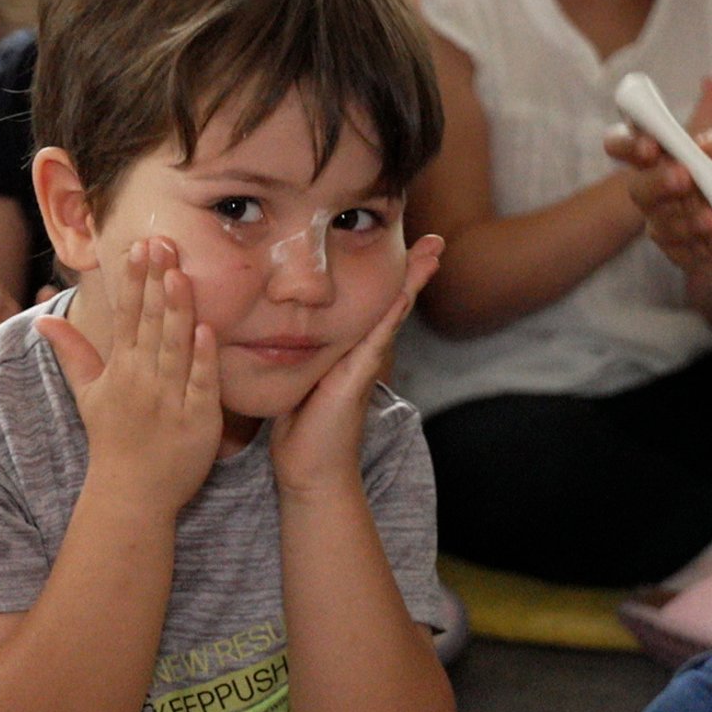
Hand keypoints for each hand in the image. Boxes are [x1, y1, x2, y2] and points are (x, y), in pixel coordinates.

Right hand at [38, 239, 220, 515]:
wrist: (131, 494)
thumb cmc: (112, 440)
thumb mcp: (87, 394)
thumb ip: (72, 352)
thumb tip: (45, 319)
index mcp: (120, 369)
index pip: (127, 316)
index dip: (133, 280)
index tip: (138, 246)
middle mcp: (142, 380)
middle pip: (150, 323)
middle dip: (155, 281)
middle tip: (161, 241)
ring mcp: (169, 400)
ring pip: (174, 347)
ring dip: (176, 309)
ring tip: (178, 273)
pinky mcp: (197, 420)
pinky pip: (201, 383)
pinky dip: (203, 357)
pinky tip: (206, 328)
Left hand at [270, 235, 443, 493]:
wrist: (310, 471)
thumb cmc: (300, 428)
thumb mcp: (298, 378)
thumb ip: (295, 355)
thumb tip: (275, 329)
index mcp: (348, 349)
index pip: (370, 304)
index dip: (387, 276)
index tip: (405, 246)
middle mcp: (362, 352)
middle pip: (391, 302)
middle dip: (414, 271)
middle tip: (436, 240)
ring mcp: (364, 364)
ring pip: (391, 313)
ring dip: (413, 282)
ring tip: (434, 253)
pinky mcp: (358, 378)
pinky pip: (377, 338)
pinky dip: (392, 313)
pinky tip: (405, 291)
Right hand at [610, 118, 711, 278]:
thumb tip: (706, 144)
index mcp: (664, 156)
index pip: (627, 143)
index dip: (629, 144)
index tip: (651, 148)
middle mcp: (653, 187)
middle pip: (636, 188)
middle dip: (658, 183)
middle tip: (686, 179)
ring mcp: (659, 220)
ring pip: (659, 222)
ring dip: (689, 221)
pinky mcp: (671, 247)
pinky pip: (677, 248)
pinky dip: (704, 244)